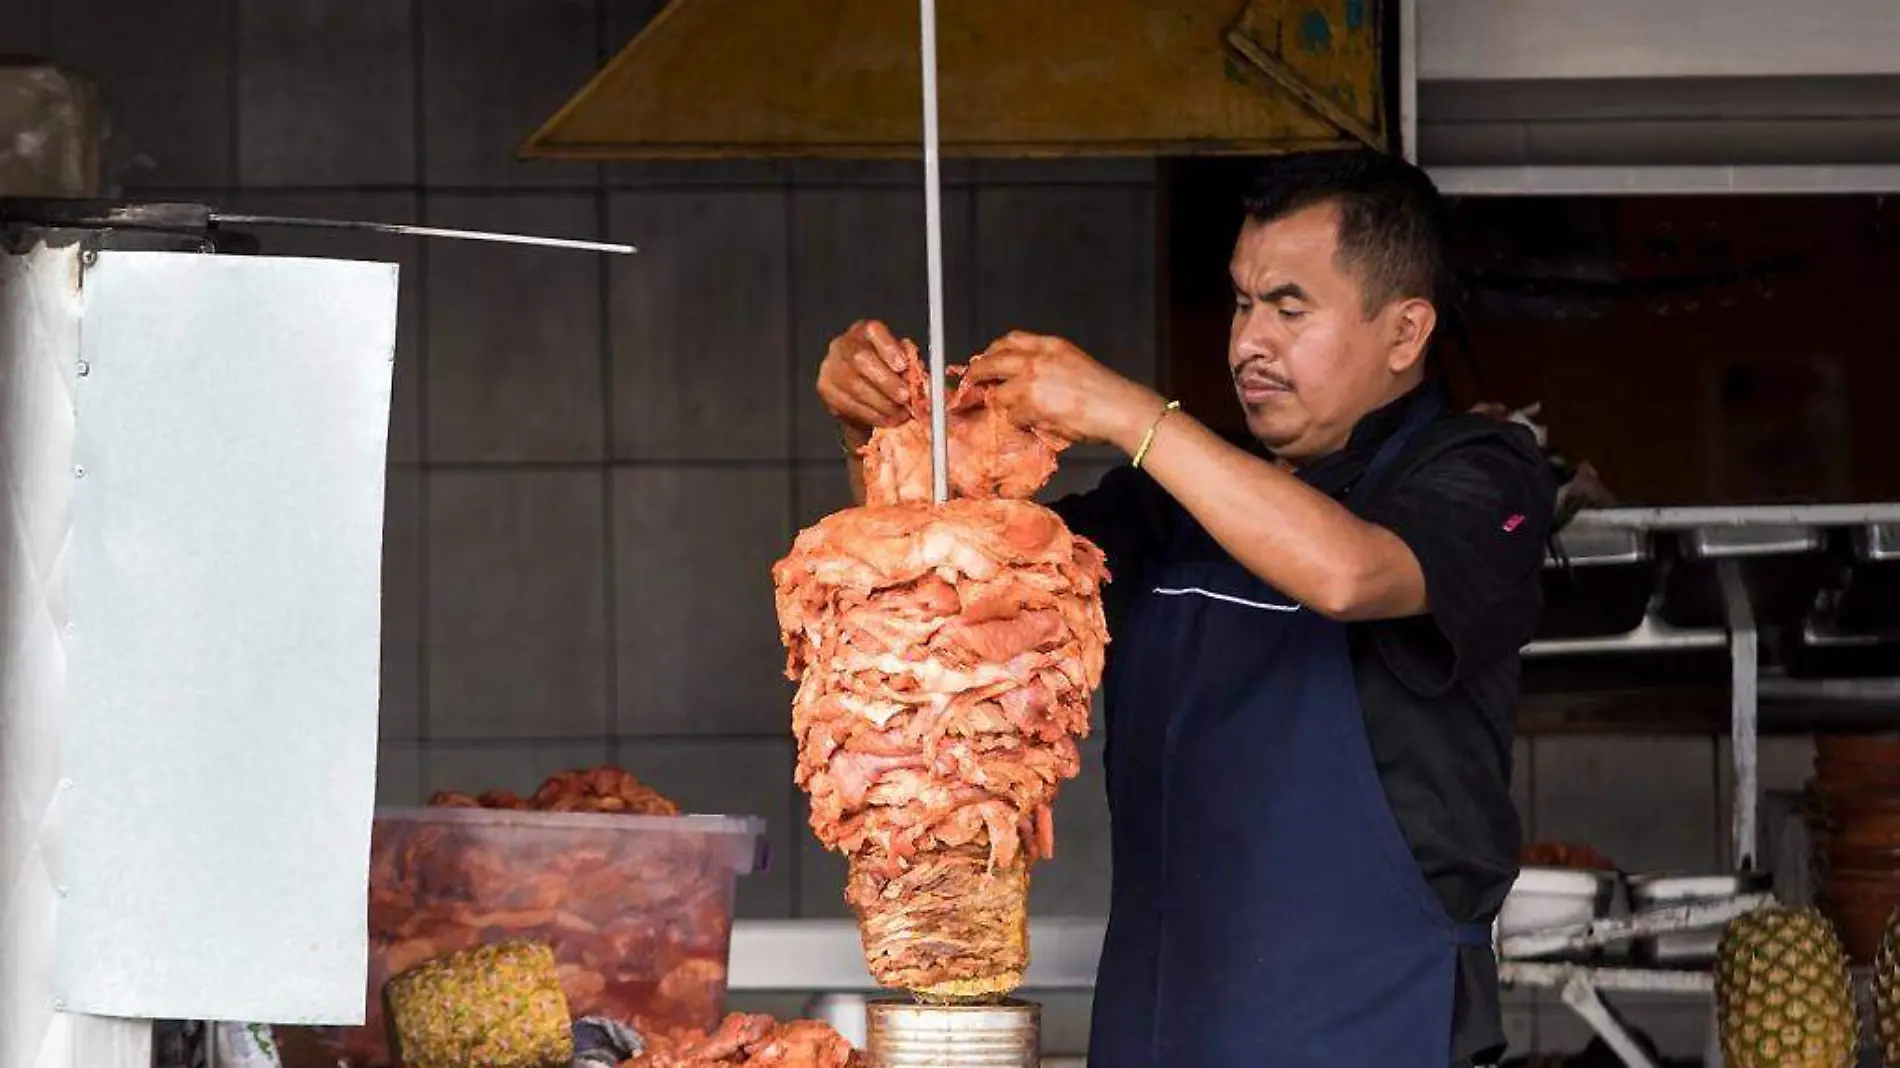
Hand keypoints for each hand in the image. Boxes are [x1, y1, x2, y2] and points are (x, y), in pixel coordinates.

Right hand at [816, 319, 911, 434]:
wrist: (861, 389)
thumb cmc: (884, 371)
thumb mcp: (901, 361)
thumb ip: (910, 364)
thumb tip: (919, 374)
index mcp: (866, 331)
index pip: (874, 330)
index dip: (889, 348)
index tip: (903, 366)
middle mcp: (845, 344)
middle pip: (861, 359)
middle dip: (887, 382)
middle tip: (904, 397)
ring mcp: (832, 366)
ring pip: (855, 386)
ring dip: (882, 404)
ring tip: (899, 413)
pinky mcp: (826, 389)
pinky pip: (848, 405)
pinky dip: (872, 415)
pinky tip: (886, 418)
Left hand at [966, 332, 1163, 450]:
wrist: (1118, 407)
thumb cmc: (1102, 391)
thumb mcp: (1072, 361)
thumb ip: (1046, 363)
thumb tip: (1020, 374)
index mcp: (1049, 345)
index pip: (1010, 340)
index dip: (993, 351)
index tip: (986, 360)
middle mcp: (1036, 359)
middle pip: (991, 362)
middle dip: (977, 374)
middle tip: (972, 383)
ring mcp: (1030, 382)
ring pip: (999, 394)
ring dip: (1004, 406)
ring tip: (1018, 412)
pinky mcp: (1029, 406)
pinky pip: (1012, 417)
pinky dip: (1019, 423)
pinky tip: (1033, 423)